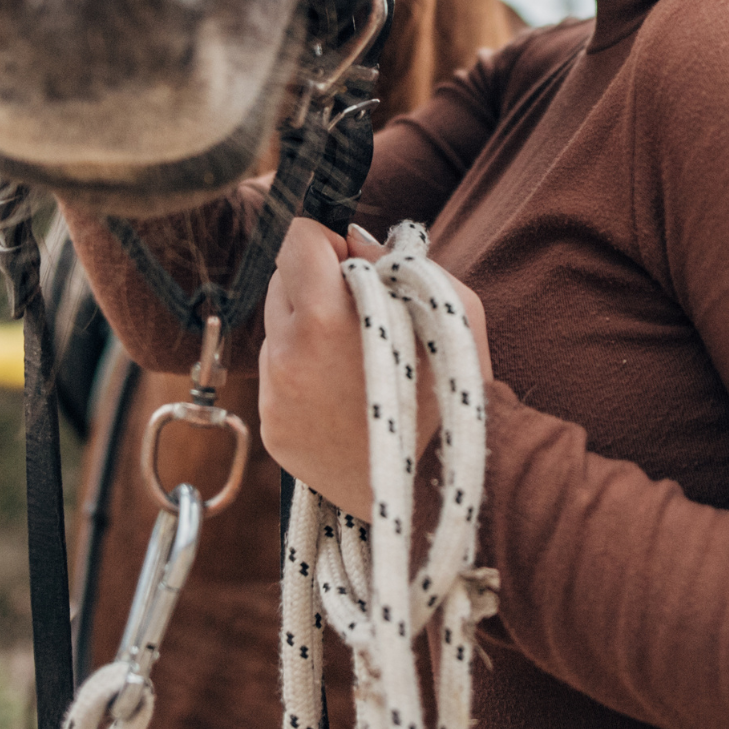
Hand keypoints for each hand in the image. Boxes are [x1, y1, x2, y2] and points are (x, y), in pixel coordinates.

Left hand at [259, 220, 490, 517]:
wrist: (439, 488)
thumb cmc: (455, 392)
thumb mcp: (450, 306)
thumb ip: (395, 261)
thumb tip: (351, 240)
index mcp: (325, 318)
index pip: (295, 241)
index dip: (326, 243)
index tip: (350, 265)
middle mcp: (287, 355)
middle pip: (279, 284)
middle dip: (315, 288)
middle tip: (358, 316)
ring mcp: (274, 397)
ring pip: (276, 334)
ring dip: (307, 337)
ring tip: (356, 368)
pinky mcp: (273, 430)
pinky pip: (276, 381)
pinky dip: (304, 380)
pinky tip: (344, 401)